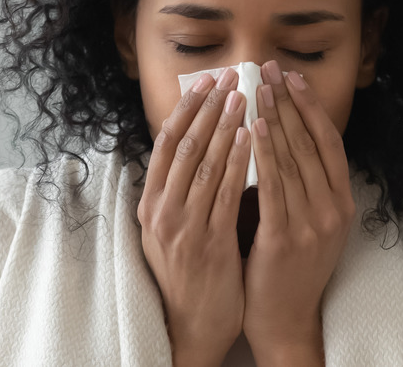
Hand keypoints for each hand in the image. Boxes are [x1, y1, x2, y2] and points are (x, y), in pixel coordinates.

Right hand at [138, 68, 250, 365]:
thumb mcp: (171, 228)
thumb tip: (197, 145)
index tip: (205, 81)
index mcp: (150, 204)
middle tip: (230, 76)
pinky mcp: (208, 243)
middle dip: (208, 107)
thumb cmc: (189, 273)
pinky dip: (238, 161)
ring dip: (225, 126)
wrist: (191, 326)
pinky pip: (225, 193)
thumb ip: (180, 190)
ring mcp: (182, 227)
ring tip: (244, 96)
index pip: (166, 143)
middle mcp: (160, 211)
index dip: (186, 108)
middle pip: (183, 145)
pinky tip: (252, 138)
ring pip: (204, 164)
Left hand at [243, 61, 355, 365]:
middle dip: (288, 102)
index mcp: (342, 202)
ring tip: (258, 88)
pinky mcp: (286, 239)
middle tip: (269, 69)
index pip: (328, 142)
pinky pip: (274, 186)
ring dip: (274, 118)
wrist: (285, 319)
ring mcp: (313, 224)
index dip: (311, 106)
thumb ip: (300, 183)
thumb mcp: (308, 221)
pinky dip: (264, 154)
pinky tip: (252, 128)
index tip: (292, 77)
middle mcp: (334, 209)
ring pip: (293, 159)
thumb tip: (278, 132)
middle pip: (310, 143)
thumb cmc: (288, 266)